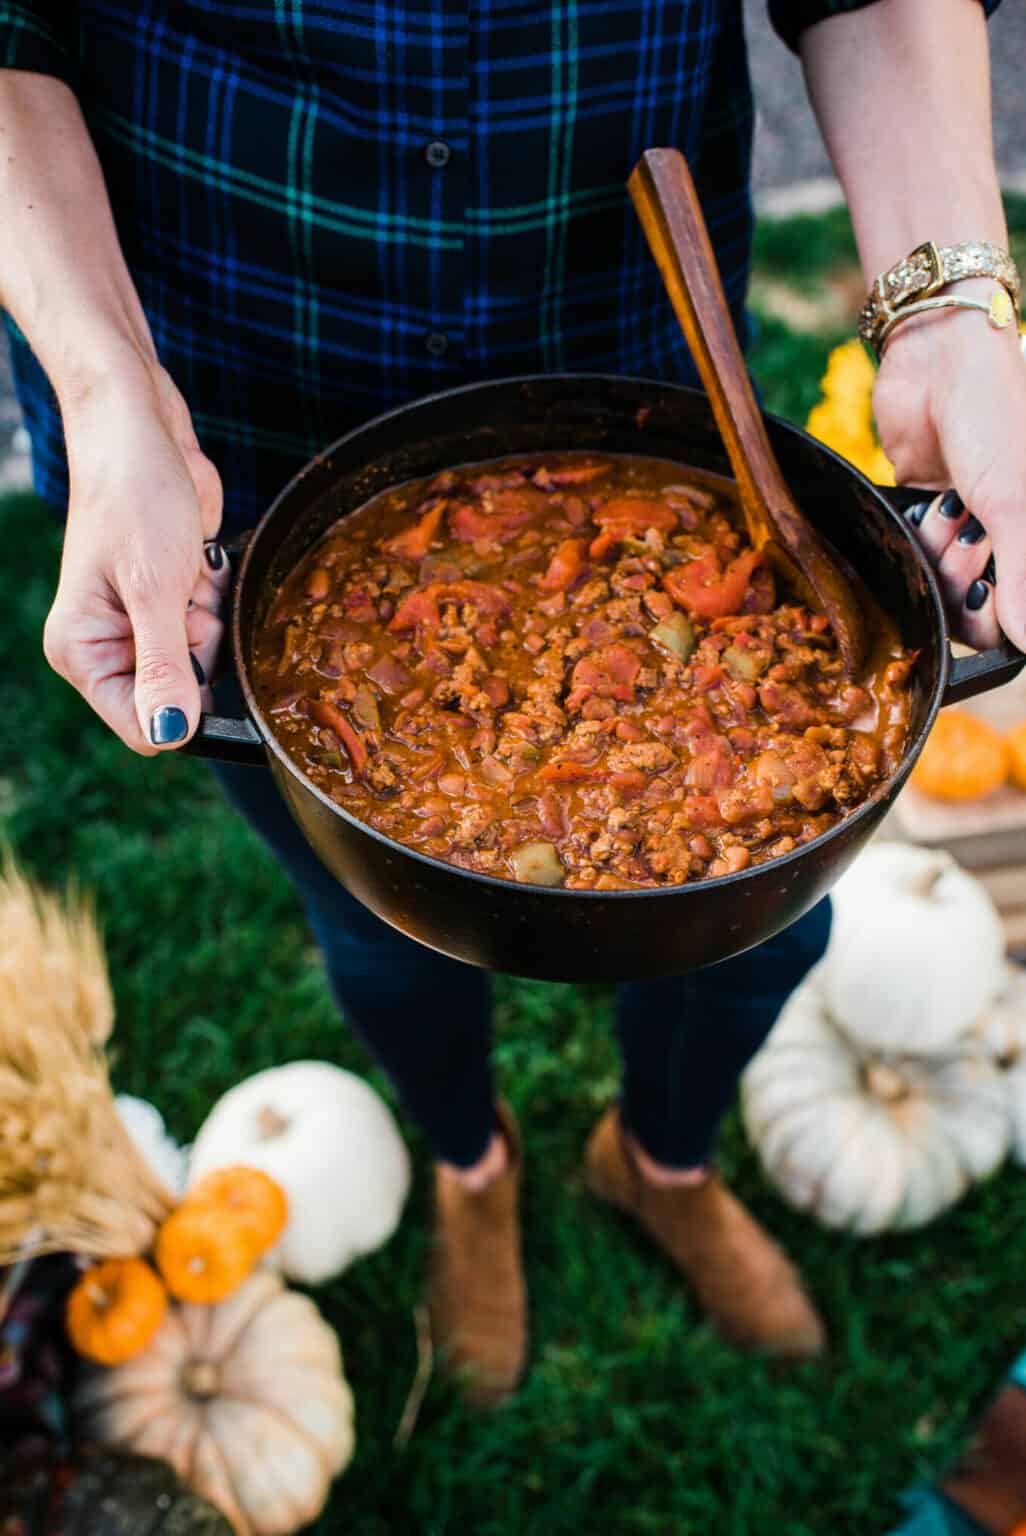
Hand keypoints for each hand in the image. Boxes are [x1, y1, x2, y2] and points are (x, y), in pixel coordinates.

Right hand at [43, 355, 228, 753]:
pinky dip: (218, 598)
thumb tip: (169, 735)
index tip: (195, 651)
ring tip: (188, 572)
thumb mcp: (154, 589)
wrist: (143, 432)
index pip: (141, 727)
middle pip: (180, 696)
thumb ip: (164, 667)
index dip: (181, 708)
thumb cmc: (135, 498)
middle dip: (200, 651)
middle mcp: (107, 647)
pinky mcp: (172, 603)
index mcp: (82, 653)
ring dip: (212, 620)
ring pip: (204, 661)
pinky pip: (213, 626)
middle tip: (185, 598)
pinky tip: (198, 562)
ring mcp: (141, 625)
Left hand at [872, 287, 1025, 652]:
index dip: (1000, 611)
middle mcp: (1009, 539)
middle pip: (979, 610)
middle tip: (966, 532)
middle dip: (964, 578)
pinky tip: (925, 505)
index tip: (989, 576)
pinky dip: (918, 537)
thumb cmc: (995, 417)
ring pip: (942, 586)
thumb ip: (1023, 576)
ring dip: (938, 555)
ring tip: (947, 509)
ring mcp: (966, 530)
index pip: (1020, 618)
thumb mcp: (1013, 501)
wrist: (939, 361)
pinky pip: (916, 555)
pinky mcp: (926, 516)